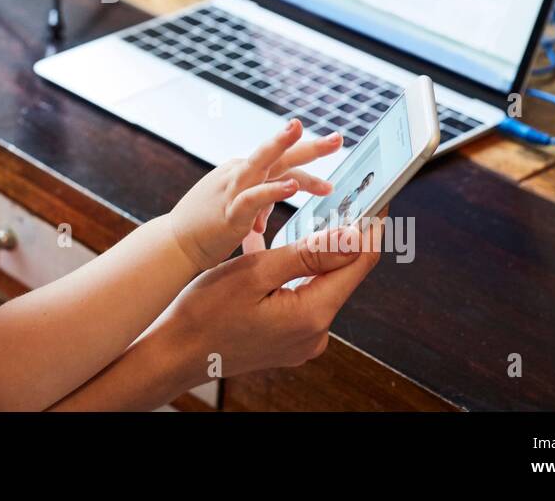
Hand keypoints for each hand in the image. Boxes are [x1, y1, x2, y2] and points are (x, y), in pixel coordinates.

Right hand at [156, 212, 386, 381]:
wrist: (177, 353)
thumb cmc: (207, 311)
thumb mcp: (255, 273)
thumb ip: (307, 254)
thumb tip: (353, 235)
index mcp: (311, 315)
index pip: (358, 263)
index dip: (370, 229)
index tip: (377, 200)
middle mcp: (315, 333)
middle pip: (341, 275)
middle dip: (340, 240)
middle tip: (340, 204)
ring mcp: (303, 341)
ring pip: (320, 286)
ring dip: (312, 257)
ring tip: (302, 226)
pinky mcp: (289, 342)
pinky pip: (302, 300)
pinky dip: (293, 276)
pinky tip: (274, 260)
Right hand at [167, 119, 340, 270]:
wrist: (173, 246)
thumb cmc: (204, 227)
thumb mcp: (236, 208)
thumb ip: (257, 200)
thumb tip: (275, 200)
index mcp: (243, 174)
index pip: (282, 166)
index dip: (309, 169)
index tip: (334, 178)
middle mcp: (238, 174)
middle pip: (278, 155)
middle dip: (308, 145)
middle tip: (339, 138)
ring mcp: (231, 191)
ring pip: (260, 163)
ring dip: (281, 146)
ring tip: (301, 131)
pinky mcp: (228, 213)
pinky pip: (252, 198)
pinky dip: (271, 191)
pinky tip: (291, 187)